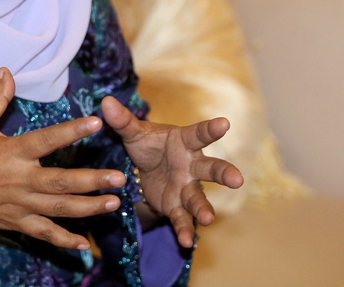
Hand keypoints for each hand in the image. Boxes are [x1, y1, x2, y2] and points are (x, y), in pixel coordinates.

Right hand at [0, 68, 126, 255]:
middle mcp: (18, 180)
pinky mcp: (14, 222)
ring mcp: (17, 204)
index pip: (47, 140)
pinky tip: (84, 244)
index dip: (72, 131)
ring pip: (58, 209)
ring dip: (88, 208)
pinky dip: (64, 240)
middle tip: (120, 178)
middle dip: (93, 180)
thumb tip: (7, 71)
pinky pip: (43, 234)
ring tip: (114, 204)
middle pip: (62, 181)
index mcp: (10, 152)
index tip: (97, 123)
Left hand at [101, 95, 243, 248]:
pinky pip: (182, 218)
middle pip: (211, 168)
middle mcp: (191, 165)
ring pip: (199, 198)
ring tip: (207, 219)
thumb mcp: (134, 133)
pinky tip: (186, 242)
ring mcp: (187, 187)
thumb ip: (122, 120)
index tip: (224, 123)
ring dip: (203, 208)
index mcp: (184, 142)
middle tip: (237, 179)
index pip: (198, 133)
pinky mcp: (177, 206)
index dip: (211, 129)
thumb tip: (106, 102)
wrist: (145, 168)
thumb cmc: (148, 144)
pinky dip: (184, 229)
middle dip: (224, 173)